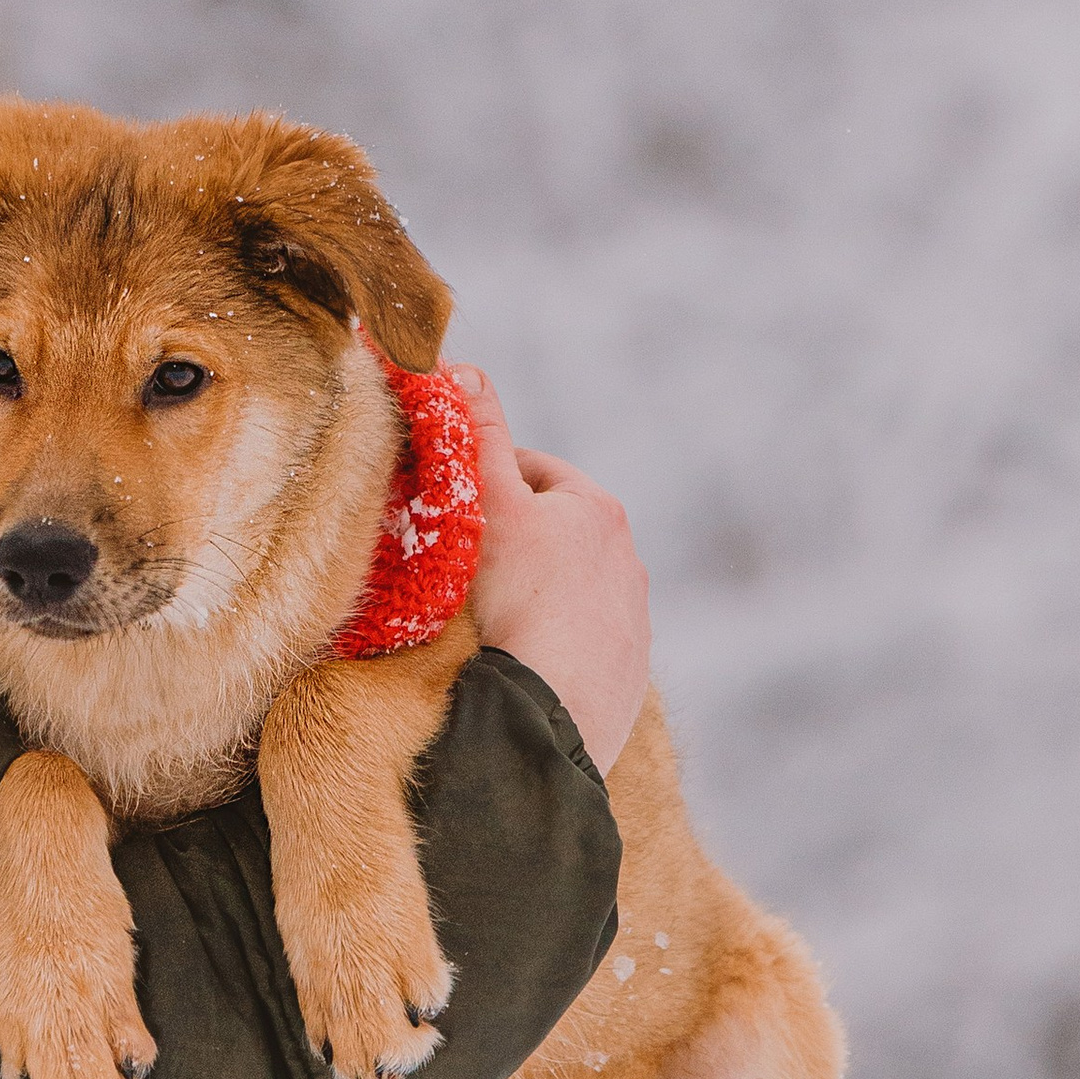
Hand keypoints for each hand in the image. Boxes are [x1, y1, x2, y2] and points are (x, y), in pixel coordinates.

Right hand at [452, 368, 650, 770]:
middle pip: (552, 534)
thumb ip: (475, 435)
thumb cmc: (519, 601)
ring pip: (567, 591)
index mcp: (599, 511)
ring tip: (483, 620)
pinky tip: (515, 662)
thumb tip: (459, 365)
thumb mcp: (488, 506)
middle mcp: (629, 562)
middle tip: (456, 565)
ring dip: (531, 595)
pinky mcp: (626, 677)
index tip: (448, 505)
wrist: (551, 714)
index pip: (533, 472)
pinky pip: (578, 645)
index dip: (485, 481)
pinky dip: (548, 645)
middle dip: (510, 541)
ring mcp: (631, 623)